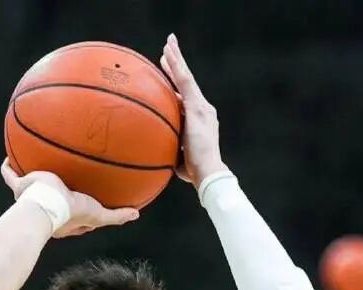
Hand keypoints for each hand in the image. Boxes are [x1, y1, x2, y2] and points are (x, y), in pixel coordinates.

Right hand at [0, 160, 138, 237]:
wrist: (46, 207)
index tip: (89, 202)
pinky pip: (10, 175)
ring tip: (36, 164)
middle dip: (57, 192)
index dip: (83, 211)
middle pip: (53, 200)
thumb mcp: (98, 214)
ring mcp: (31, 197)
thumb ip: (116, 216)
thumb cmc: (71, 213)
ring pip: (30, 186)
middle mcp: (48, 208)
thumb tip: (136, 214)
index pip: (76, 217)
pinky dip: (9, 167)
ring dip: (33, 178)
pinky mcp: (20, 187)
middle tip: (64, 181)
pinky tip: (9, 156)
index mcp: (65, 218)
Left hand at [160, 33, 227, 188]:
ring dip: (176, 59)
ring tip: (168, 44)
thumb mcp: (178, 158)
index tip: (167, 78)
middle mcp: (203, 110)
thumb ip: (169, 151)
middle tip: (167, 53)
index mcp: (199, 122)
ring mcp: (202, 107)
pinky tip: (167, 53)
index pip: (185, 100)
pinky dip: (176, 66)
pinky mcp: (197, 106)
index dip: (176, 88)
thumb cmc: (193, 172)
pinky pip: (184, 81)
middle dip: (177, 67)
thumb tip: (154, 155)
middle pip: (186, 84)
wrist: (208, 171)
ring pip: (186, 77)